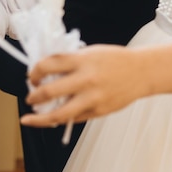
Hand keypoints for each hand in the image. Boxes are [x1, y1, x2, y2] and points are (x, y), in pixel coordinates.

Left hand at [19, 45, 150, 126]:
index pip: (47, 65)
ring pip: (58, 114)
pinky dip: (61, 118)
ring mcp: (92, 98)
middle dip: (33, 96)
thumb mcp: (89, 53)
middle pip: (48, 91)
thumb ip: (69, 62)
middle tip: (30, 98)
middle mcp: (85, 80)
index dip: (34, 72)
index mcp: (81, 60)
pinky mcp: (98, 111)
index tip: (31, 76)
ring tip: (30, 118)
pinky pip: (73, 118)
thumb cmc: (114, 60)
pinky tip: (53, 117)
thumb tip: (45, 73)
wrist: (141, 72)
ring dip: (39, 118)